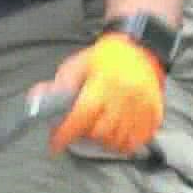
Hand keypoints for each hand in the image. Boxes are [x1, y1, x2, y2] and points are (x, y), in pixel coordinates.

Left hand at [32, 32, 165, 156]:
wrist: (139, 46)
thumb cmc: (102, 58)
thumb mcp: (76, 66)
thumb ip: (58, 85)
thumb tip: (37, 100)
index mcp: (104, 83)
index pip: (82, 115)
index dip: (65, 134)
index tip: (55, 145)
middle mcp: (126, 95)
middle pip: (100, 132)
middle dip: (85, 134)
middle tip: (80, 128)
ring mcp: (143, 105)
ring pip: (119, 140)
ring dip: (104, 141)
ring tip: (98, 131)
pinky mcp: (155, 111)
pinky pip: (140, 139)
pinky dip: (126, 143)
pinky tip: (116, 135)